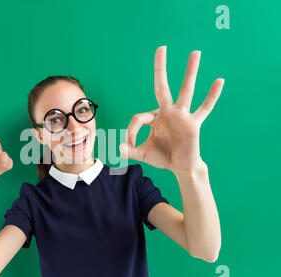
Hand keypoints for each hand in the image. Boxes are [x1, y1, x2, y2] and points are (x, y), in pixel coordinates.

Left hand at [120, 46, 224, 173]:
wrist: (180, 167)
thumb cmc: (163, 157)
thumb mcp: (143, 154)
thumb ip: (130, 151)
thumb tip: (118, 149)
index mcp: (155, 117)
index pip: (139, 117)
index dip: (131, 132)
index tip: (129, 145)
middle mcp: (168, 112)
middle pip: (162, 87)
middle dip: (160, 68)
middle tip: (161, 48)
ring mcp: (182, 116)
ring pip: (186, 91)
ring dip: (190, 72)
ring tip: (195, 52)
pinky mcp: (193, 124)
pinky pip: (204, 108)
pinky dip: (212, 96)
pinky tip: (219, 80)